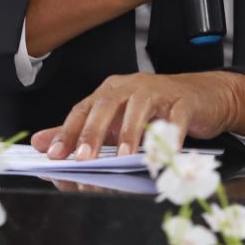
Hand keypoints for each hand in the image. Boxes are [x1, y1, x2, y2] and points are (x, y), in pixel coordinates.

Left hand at [31, 71, 244, 160]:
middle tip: (83, 158)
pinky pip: (175, 117)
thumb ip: (81, 131)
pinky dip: (168, 135)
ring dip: (129, 133)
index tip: (53, 155)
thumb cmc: (158, 110)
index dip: (67, 131)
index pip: (84, 108)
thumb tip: (41, 142)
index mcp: (113, 90)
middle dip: (93, 132)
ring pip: (139, 108)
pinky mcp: (184, 101)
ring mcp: (159, 91)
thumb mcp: (118, 121)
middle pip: (107, 104)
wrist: (204, 97)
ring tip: (122, 157)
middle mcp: (132, 86)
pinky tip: (161, 153)